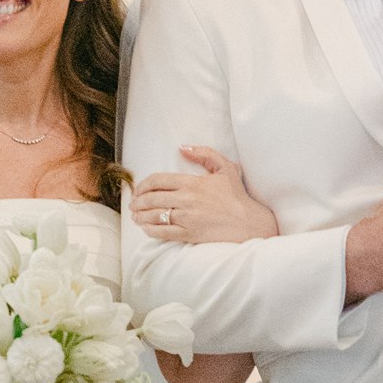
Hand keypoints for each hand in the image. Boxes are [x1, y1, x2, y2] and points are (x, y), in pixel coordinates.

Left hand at [132, 147, 278, 243]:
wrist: (249, 223)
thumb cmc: (236, 196)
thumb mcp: (225, 168)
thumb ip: (204, 154)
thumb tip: (182, 147)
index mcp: (192, 183)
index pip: (157, 180)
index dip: (143, 185)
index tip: (139, 190)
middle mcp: (186, 200)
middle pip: (151, 199)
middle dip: (138, 202)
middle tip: (133, 204)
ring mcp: (186, 218)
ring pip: (154, 216)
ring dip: (140, 216)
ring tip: (136, 217)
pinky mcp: (189, 234)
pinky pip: (162, 232)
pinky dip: (150, 230)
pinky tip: (146, 228)